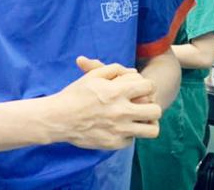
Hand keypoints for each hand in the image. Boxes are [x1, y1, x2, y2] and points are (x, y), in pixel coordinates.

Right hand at [40, 58, 161, 149]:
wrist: (58, 119)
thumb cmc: (76, 94)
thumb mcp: (94, 76)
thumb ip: (115, 70)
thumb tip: (133, 72)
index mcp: (118, 92)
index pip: (149, 87)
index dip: (148, 85)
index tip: (142, 88)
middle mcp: (122, 112)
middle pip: (155, 110)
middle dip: (152, 105)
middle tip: (144, 105)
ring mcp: (119, 130)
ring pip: (151, 130)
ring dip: (148, 123)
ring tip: (140, 119)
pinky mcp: (114, 144)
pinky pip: (133, 140)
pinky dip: (129, 134)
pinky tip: (120, 128)